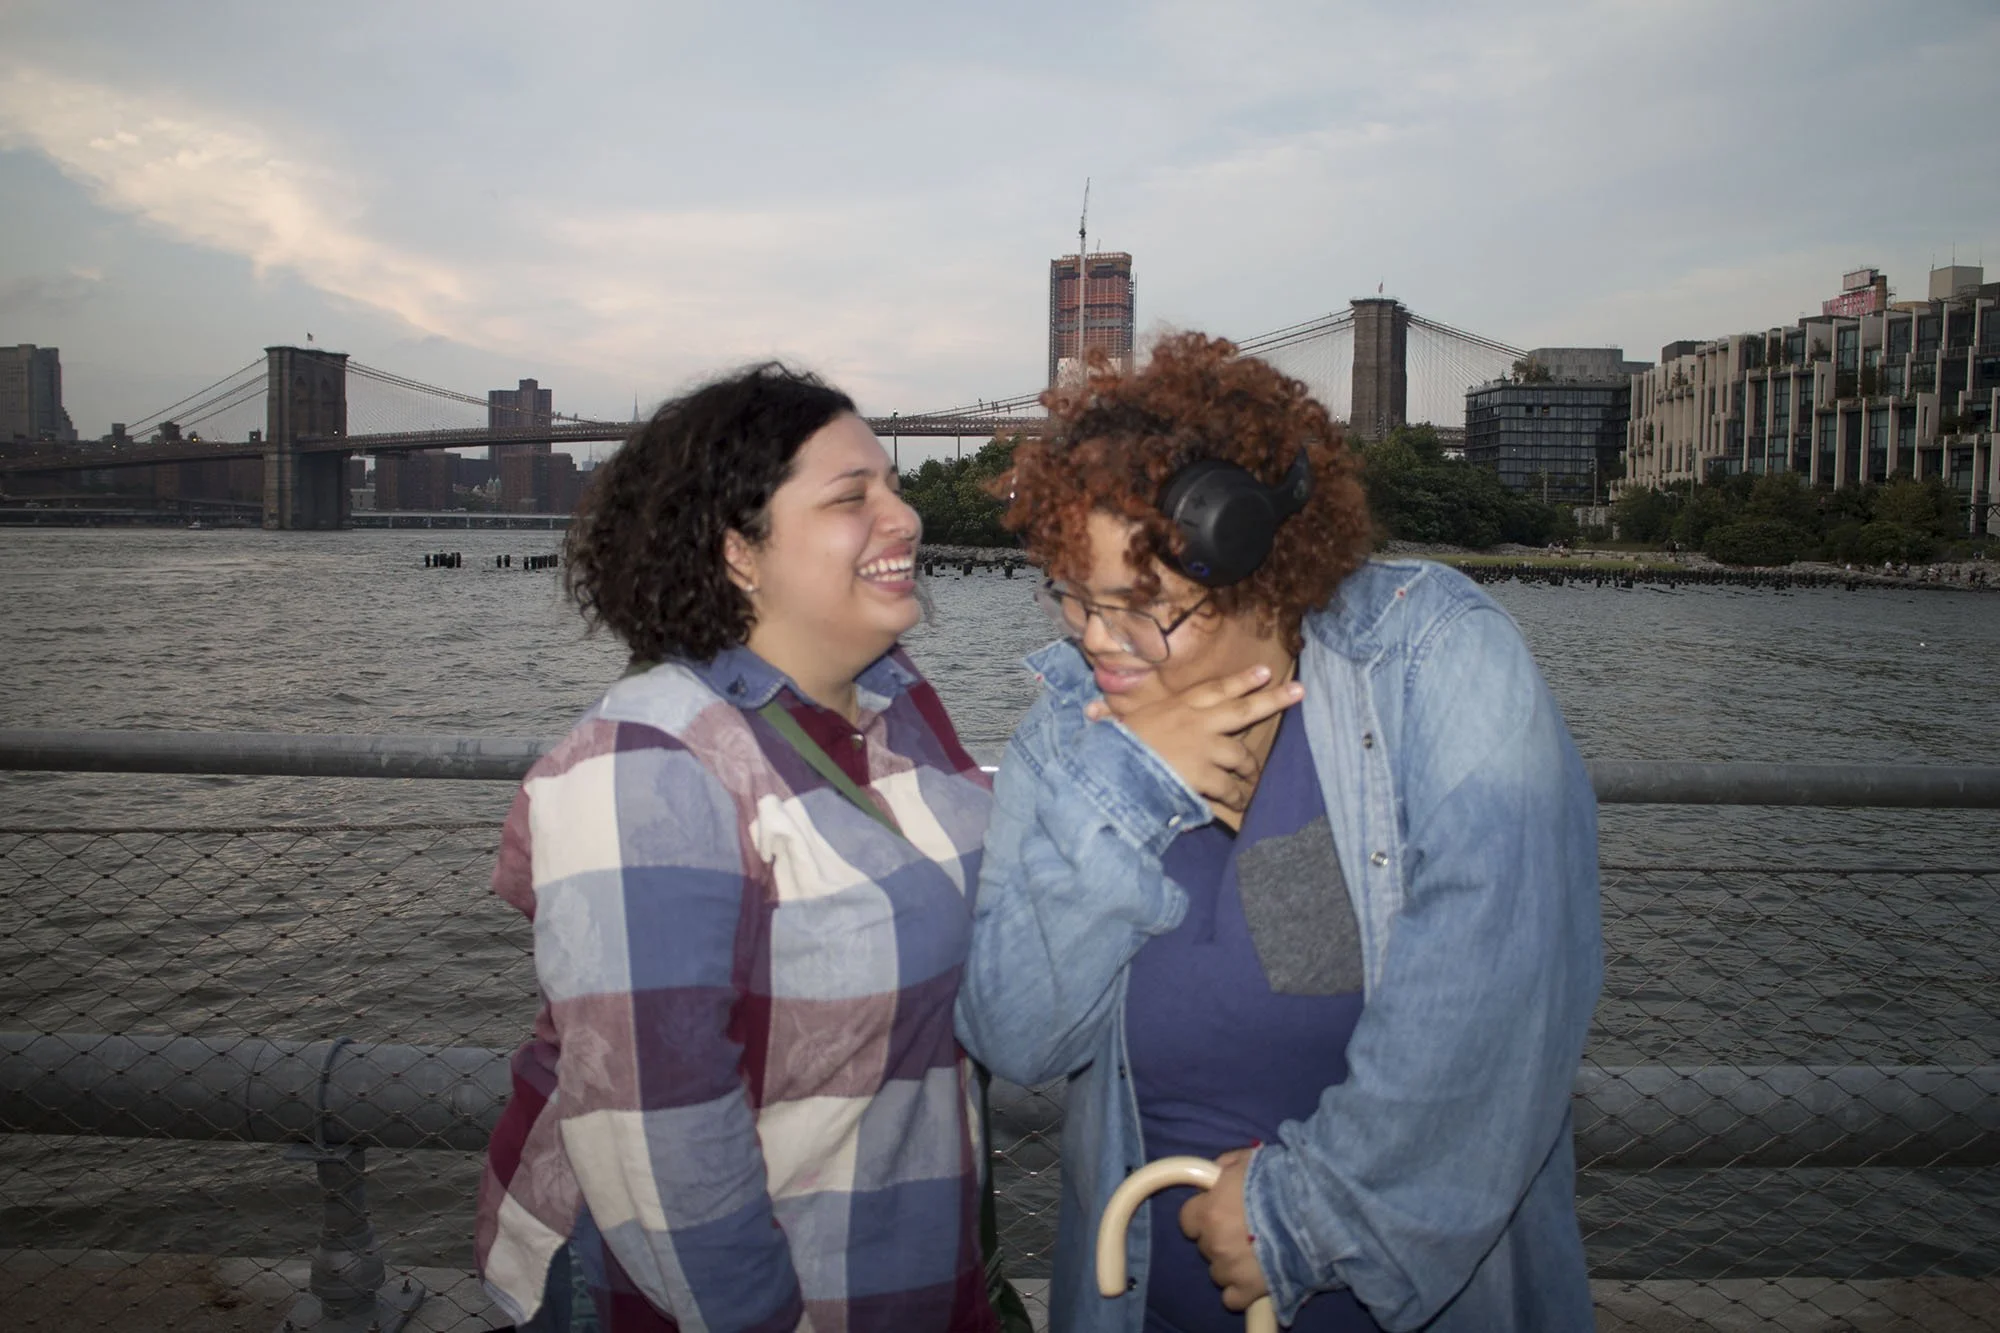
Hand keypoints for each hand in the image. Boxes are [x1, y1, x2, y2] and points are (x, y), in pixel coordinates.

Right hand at [1084, 665, 1301, 815]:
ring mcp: (1206, 748)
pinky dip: (1236, 797)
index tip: (1264, 671)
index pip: (1216, 688)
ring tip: (1251, 777)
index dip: (1242, 680)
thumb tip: (1090, 712)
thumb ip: (1110, 716)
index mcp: (1180, 706)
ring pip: (1241, 756)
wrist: (1116, 769)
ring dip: (1248, 768)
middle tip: (1300, 693)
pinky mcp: (1207, 774)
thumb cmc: (1114, 746)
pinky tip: (1240, 804)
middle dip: (1275, 700)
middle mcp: (1199, 722)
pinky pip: (1231, 787)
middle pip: (1245, 708)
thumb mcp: (1116, 725)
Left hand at [1179, 1147, 1269, 1310]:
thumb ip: (1228, 1166)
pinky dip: (1241, 1291)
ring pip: (1218, 1273)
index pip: (1187, 1220)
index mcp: (1210, 1210)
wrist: (1317, 1213)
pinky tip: (1256, 1279)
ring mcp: (1230, 1269)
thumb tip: (1218, 1171)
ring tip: (1257, 1254)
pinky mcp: (1249, 1291)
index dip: (1203, 1216)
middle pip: (1206, 1246)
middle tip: (1246, 1231)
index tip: (1218, 1213)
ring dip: (1231, 1265)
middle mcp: (1215, 1242)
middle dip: (1221, 1240)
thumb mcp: (1251, 1160)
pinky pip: (1232, 1299)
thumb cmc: (1284, 1181)